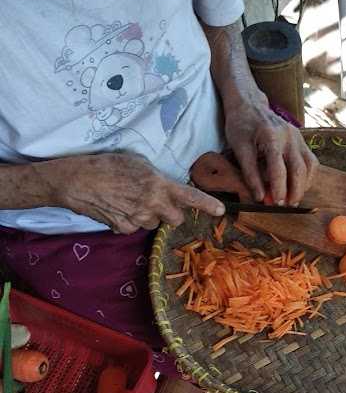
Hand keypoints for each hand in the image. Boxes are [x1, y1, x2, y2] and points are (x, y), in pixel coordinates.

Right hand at [47, 152, 224, 234]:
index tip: (221, 211)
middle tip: (157, 201)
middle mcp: (152, 205)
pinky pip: (134, 227)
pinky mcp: (124, 229)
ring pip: (153, 223)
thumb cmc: (107, 165)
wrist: (78, 181)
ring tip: (129, 200)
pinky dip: (129, 220)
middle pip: (176, 219)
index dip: (207, 205)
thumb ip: (156, 179)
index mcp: (158, 185)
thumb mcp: (138, 163)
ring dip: (148, 215)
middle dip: (171, 213)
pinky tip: (117, 208)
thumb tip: (165, 189)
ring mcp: (138, 220)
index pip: (189, 197)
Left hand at [224, 100, 317, 204]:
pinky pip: (311, 161)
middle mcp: (289, 136)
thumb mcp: (239, 149)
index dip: (278, 189)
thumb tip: (261, 197)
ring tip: (293, 199)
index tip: (274, 203)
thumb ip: (250, 174)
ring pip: (310, 166)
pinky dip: (307, 176)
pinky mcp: (301, 140)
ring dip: (304, 185)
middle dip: (295, 191)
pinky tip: (298, 185)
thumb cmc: (241, 126)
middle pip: (300, 169)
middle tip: (287, 206)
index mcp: (272, 137)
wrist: (249, 104)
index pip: (279, 169)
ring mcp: (298, 137)